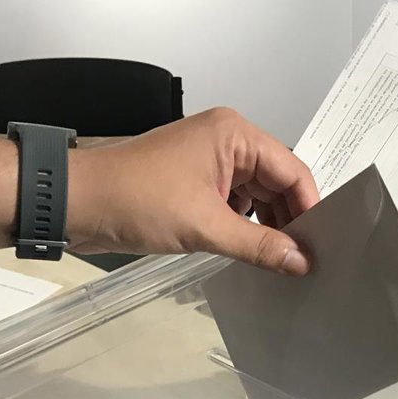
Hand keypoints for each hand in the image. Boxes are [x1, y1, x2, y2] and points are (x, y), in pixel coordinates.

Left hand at [0, 109, 318, 274]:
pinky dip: (246, 229)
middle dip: (290, 221)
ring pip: (259, 197)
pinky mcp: (197, 184)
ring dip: (268, 228)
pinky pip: (237, 206)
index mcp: (234, 134)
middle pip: (279, 183)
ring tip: (282, 264)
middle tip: (304, 261)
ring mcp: (212, 163)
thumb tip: (299, 261)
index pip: (293, 169)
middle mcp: (227, 142)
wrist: (76, 204)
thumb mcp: (204, 226)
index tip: (320, 245)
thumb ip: (259, 245)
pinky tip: (255, 255)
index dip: (309, 209)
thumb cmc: (130, 197)